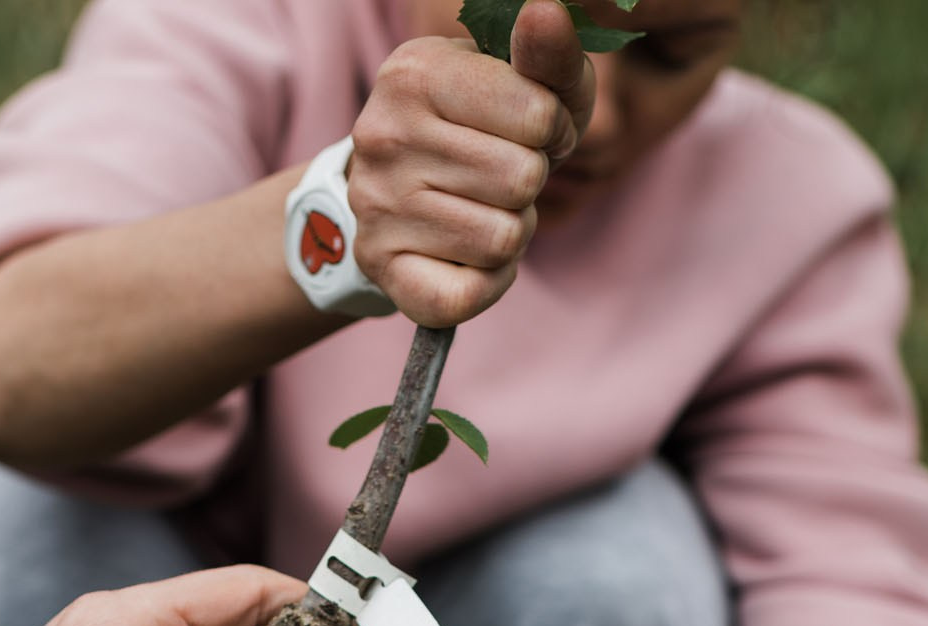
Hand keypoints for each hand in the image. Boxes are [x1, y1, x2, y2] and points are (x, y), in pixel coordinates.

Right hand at [350, 0, 593, 326]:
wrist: (394, 189)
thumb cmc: (480, 130)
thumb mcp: (522, 84)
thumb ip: (548, 53)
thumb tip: (546, 9)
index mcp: (416, 71)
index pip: (539, 117)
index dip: (551, 131)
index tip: (527, 130)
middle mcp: (383, 133)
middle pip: (523, 180)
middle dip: (529, 184)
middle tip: (499, 176)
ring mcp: (376, 203)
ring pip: (503, 239)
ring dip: (511, 232)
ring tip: (479, 209)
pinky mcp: (380, 265)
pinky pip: (468, 295)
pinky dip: (487, 283)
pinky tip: (468, 258)